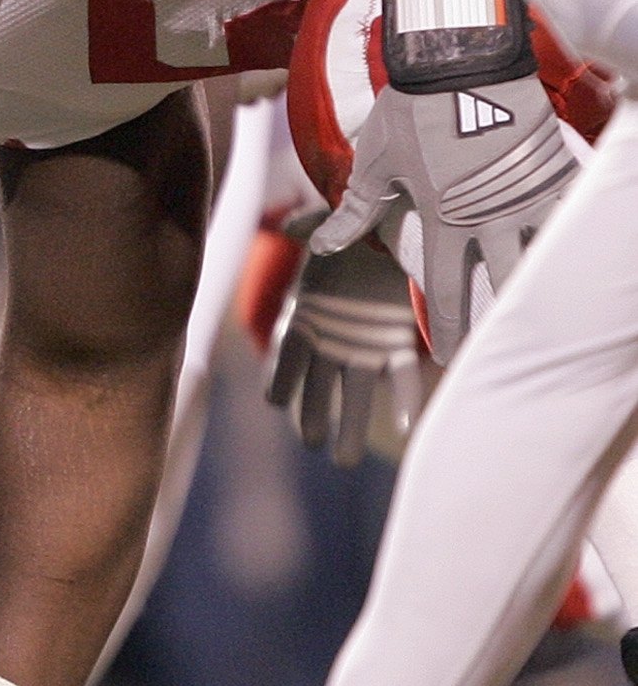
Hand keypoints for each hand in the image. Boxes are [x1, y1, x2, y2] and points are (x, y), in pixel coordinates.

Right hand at [265, 237, 428, 466]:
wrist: (391, 236)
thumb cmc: (352, 231)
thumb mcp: (330, 225)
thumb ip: (312, 229)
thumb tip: (290, 227)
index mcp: (304, 317)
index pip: (286, 354)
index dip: (280, 377)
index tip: (276, 401)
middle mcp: (330, 339)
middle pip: (317, 386)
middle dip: (314, 417)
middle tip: (315, 444)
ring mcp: (363, 347)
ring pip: (353, 393)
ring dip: (349, 426)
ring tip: (345, 460)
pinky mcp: (398, 345)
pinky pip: (399, 377)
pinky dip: (403, 402)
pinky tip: (409, 427)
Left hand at [310, 71, 574, 356]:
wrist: (461, 60)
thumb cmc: (411, 110)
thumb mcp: (374, 163)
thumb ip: (354, 210)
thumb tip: (320, 246)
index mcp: (444, 220)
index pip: (445, 289)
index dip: (448, 328)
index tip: (450, 357)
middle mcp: (492, 217)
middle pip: (503, 284)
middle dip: (503, 320)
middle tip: (503, 348)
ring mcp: (530, 196)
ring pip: (545, 256)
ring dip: (544, 286)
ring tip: (546, 315)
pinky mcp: (557, 171)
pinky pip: (574, 216)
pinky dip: (575, 239)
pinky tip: (581, 264)